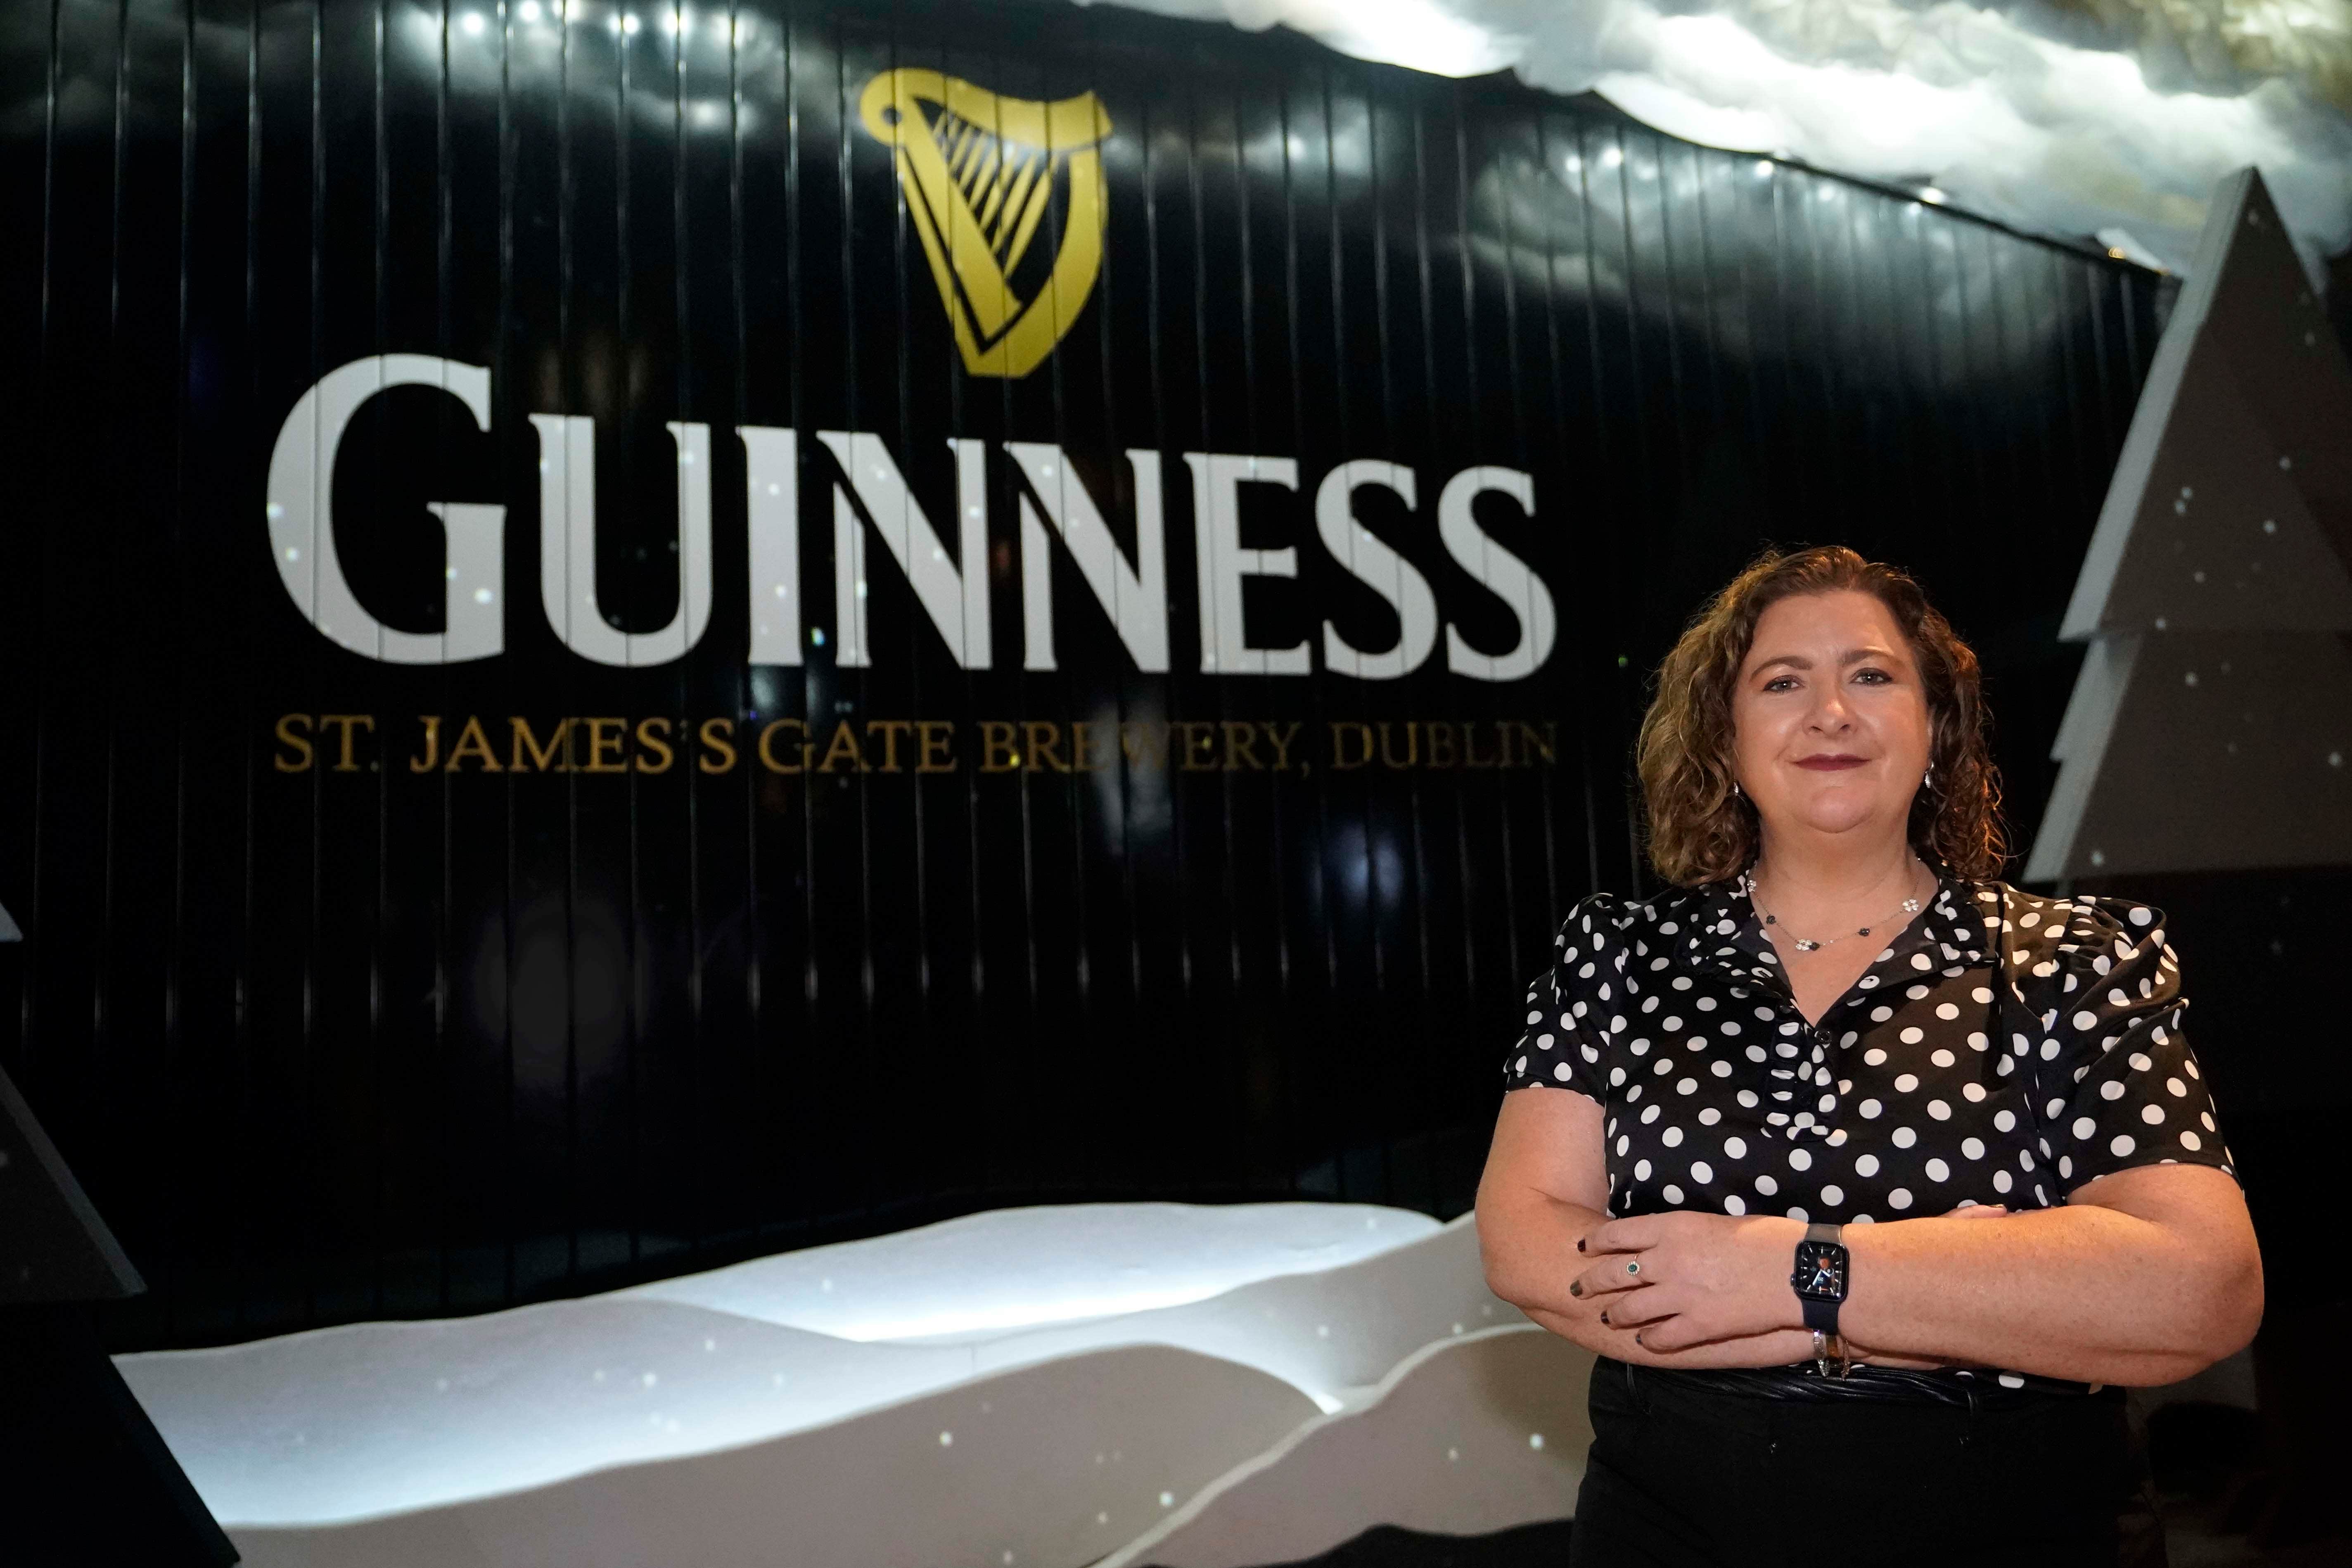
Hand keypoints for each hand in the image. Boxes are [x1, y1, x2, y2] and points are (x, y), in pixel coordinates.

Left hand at [1570, 1204, 2010, 1355]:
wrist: (1799, 1271)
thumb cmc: (1768, 1239)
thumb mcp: (1718, 1220)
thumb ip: (1685, 1230)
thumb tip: (1667, 1236)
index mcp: (1673, 1227)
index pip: (1617, 1233)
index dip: (1595, 1241)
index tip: (1583, 1245)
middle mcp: (1668, 1260)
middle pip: (1614, 1271)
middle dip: (1592, 1279)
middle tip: (1578, 1285)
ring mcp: (1680, 1296)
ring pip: (1630, 1308)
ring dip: (1616, 1312)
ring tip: (1607, 1315)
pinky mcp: (1698, 1326)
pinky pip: (1660, 1337)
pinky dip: (1649, 1339)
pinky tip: (1644, 1341)